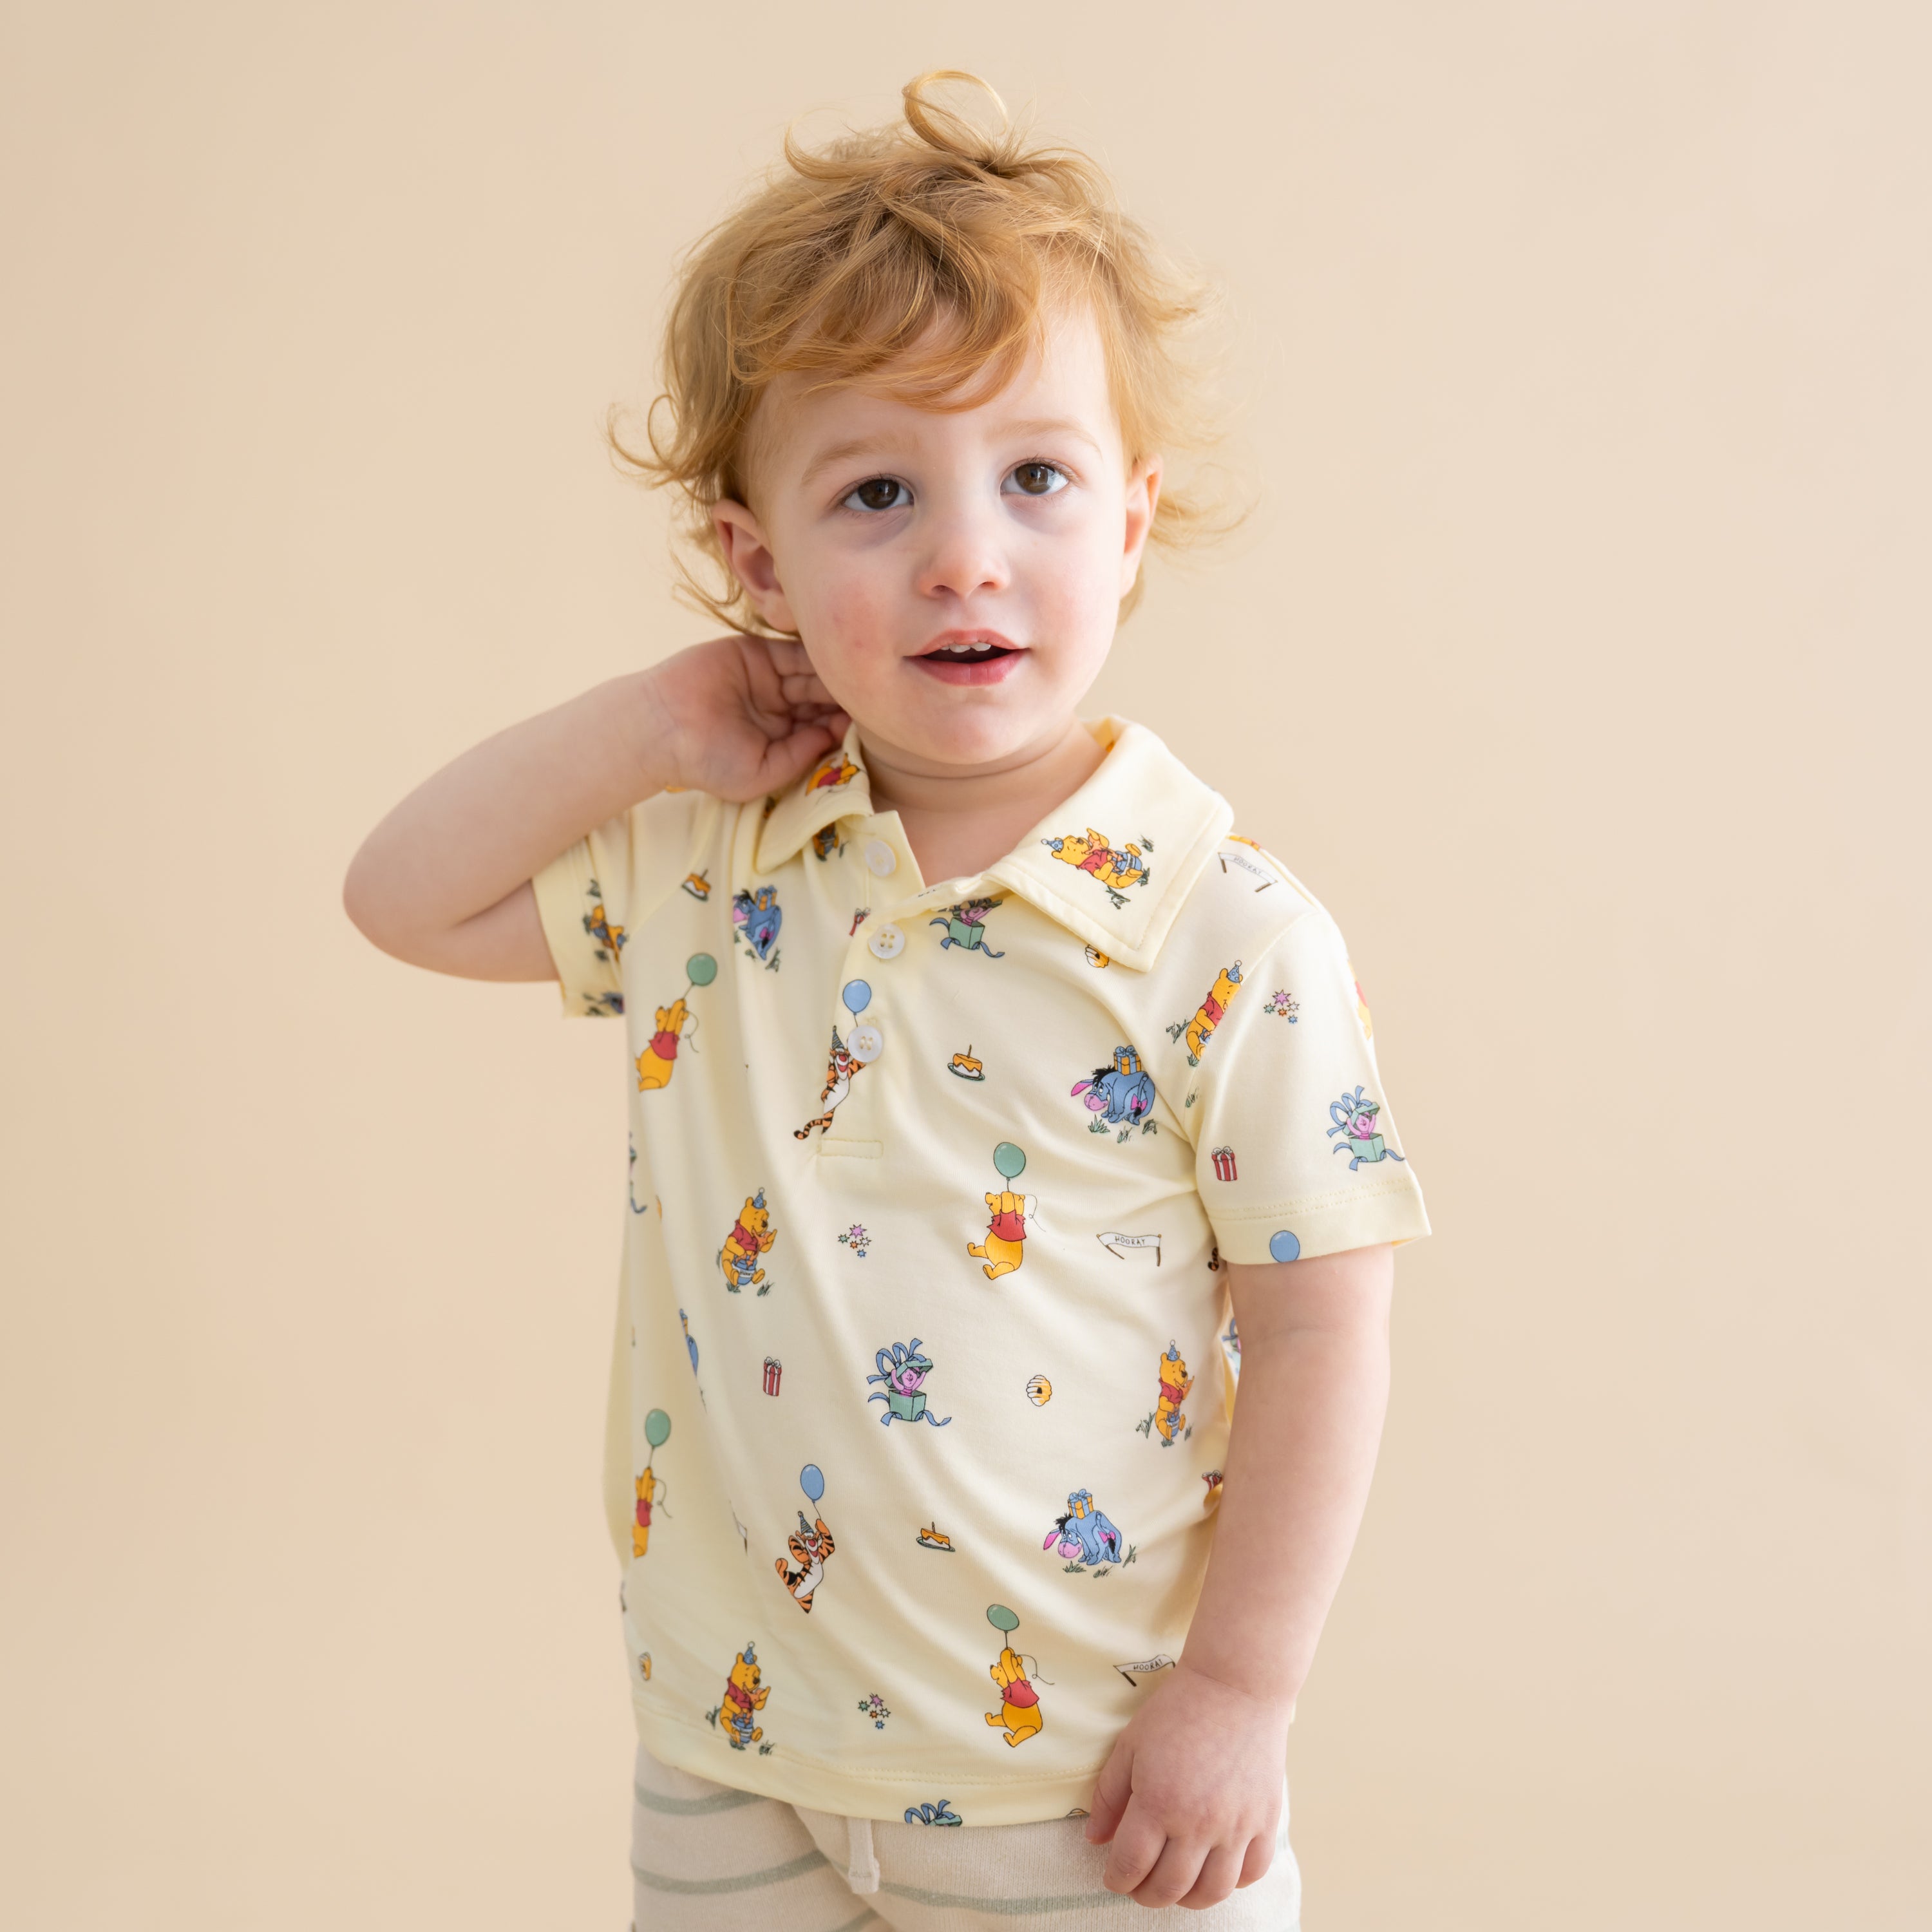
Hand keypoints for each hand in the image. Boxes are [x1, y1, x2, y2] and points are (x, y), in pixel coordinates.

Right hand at [639, 634, 849, 802]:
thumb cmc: (708, 762)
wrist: (663, 728)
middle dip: (844, 698)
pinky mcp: (757, 654)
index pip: (822, 727)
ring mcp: (770, 679)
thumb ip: (799, 756)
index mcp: (783, 737)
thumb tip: (834, 735)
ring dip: (833, 676)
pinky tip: (835, 658)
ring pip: (811, 674)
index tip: (869, 725)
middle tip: (870, 696)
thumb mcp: (762, 773)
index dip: (843, 726)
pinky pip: (792, 652)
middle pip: (821, 698)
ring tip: (857, 679)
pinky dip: (814, 654)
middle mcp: (780, 707)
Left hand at [1083, 1661, 1290, 1909]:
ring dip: (1187, 1898)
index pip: (1131, 1866)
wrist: (1236, 1685)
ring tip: (1175, 1884)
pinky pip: (1251, 1873)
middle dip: (1146, 1894)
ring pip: (1211, 1892)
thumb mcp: (1130, 1745)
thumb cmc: (1177, 1710)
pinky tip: (1214, 1868)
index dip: (1117, 1879)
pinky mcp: (1265, 1821)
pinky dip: (1231, 1882)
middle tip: (1139, 1884)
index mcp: (1158, 1802)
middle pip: (1168, 1887)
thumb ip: (1109, 1796)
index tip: (1114, 1877)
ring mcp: (1236, 1826)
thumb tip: (1094, 1840)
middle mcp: (1198, 1822)